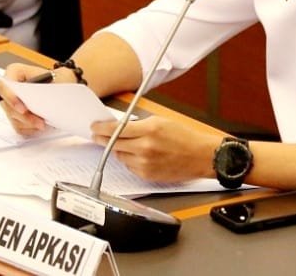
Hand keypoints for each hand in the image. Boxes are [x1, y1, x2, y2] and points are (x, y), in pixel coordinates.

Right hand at [0, 62, 53, 135]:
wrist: (63, 85)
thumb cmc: (57, 79)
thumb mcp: (54, 79)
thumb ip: (42, 90)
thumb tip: (37, 104)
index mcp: (15, 72)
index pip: (4, 85)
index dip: (11, 98)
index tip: (23, 109)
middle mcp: (10, 88)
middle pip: (7, 106)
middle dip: (24, 116)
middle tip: (39, 121)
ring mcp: (10, 103)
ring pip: (13, 118)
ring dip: (29, 123)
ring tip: (44, 123)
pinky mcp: (15, 116)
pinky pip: (18, 126)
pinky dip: (30, 128)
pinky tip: (40, 125)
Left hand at [90, 116, 222, 182]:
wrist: (201, 156)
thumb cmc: (185, 137)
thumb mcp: (162, 121)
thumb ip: (140, 124)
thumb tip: (120, 126)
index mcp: (150, 129)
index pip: (116, 129)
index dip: (101, 128)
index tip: (94, 127)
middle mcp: (146, 147)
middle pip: (114, 144)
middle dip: (104, 139)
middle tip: (99, 136)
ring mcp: (145, 162)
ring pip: (120, 156)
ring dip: (120, 150)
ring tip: (130, 145)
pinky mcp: (147, 174)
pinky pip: (129, 166)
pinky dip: (130, 160)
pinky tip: (139, 155)